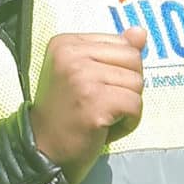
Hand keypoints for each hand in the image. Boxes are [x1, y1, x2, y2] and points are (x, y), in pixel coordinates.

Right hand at [30, 29, 146, 182]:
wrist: (43, 151)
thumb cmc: (67, 114)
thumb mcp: (86, 74)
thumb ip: (113, 51)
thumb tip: (140, 32)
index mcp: (66, 42)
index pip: (122, 44)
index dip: (119, 72)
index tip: (93, 91)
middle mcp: (71, 54)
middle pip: (133, 59)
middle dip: (127, 87)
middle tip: (99, 105)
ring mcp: (82, 76)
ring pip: (137, 83)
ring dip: (127, 108)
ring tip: (101, 117)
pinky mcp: (94, 101)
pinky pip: (135, 105)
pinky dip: (128, 123)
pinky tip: (105, 129)